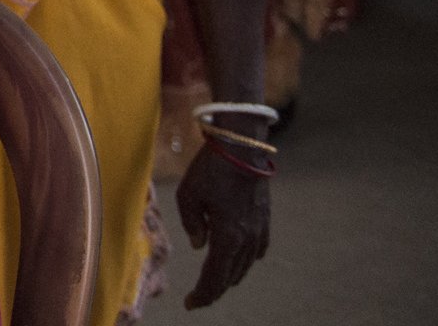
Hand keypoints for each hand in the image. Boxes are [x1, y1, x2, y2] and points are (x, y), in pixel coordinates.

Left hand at [175, 142, 270, 308]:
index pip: (214, 278)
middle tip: (199, 297)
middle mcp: (247, 239)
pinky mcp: (265, 219)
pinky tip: (238, 259)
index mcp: (227, 237)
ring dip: (228, 275)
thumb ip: (192, 224)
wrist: (243, 148)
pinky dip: (244, 259)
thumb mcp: (188, 195)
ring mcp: (259, 230)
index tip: (190, 304)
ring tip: (214, 280)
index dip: (202, 294)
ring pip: (244, 265)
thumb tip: (199, 245)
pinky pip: (256, 249)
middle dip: (213, 289)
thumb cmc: (211, 169)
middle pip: (230, 276)